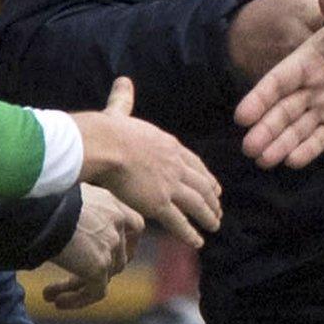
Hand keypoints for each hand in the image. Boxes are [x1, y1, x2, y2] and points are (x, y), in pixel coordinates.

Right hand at [47, 183, 142, 310]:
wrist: (39, 209)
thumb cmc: (38, 200)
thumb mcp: (61, 197)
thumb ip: (71, 212)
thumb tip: (58, 226)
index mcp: (109, 202)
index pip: (133, 225)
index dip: (124, 243)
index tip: (107, 254)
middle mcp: (116, 221)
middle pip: (118, 254)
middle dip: (96, 269)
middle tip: (70, 280)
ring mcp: (110, 245)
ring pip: (105, 275)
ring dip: (78, 286)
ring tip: (50, 294)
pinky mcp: (98, 266)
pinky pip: (95, 291)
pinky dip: (78, 300)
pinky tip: (57, 302)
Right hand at [72, 77, 223, 249]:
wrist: (105, 145)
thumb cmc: (108, 130)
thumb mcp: (122, 112)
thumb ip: (124, 100)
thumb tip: (122, 81)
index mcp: (168, 145)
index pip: (194, 163)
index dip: (205, 176)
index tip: (214, 185)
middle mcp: (175, 165)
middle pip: (200, 183)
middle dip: (211, 197)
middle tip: (219, 208)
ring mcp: (168, 185)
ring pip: (196, 203)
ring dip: (208, 215)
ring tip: (215, 225)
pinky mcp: (157, 202)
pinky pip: (178, 221)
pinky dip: (190, 232)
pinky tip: (198, 241)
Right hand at [236, 0, 323, 169]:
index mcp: (306, 61)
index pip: (277, 81)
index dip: (260, 98)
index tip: (242, 116)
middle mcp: (310, 87)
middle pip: (282, 110)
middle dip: (265, 129)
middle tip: (248, 148)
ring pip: (298, 128)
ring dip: (280, 144)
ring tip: (265, 161)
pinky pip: (322, 139)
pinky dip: (308, 150)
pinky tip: (293, 161)